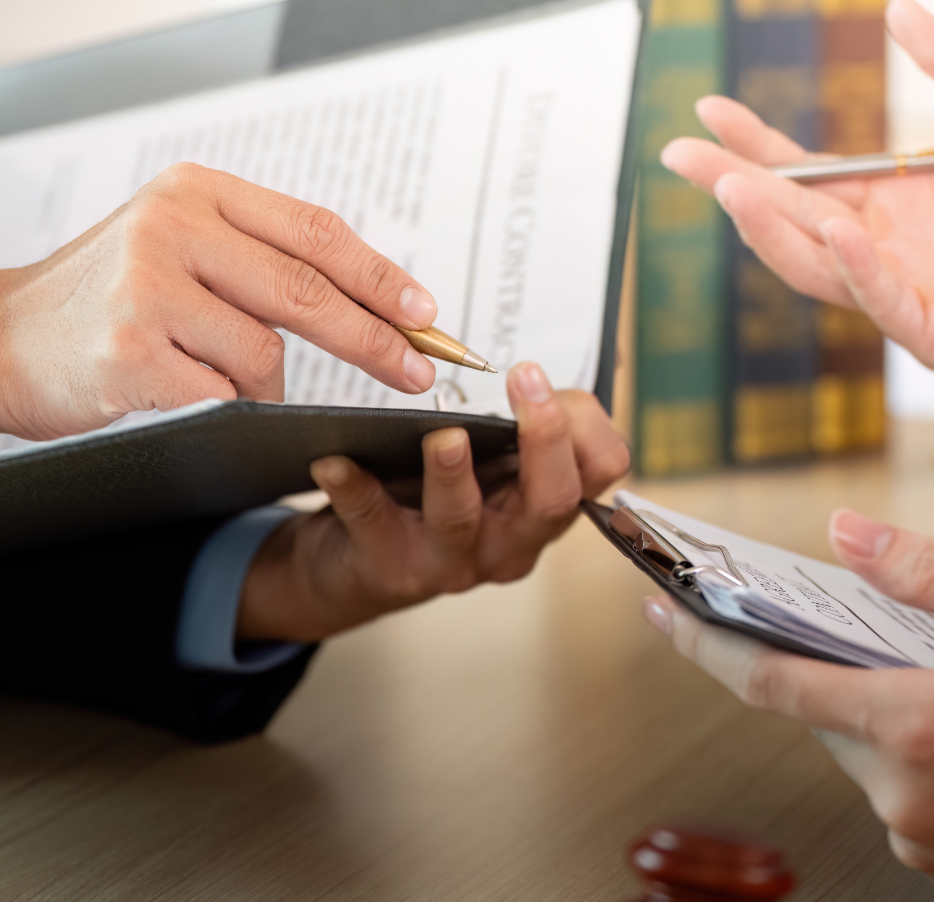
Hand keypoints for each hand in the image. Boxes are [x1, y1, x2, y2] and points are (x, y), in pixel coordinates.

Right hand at [0, 162, 441, 437]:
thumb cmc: (100, 300)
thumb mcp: (173, 243)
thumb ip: (254, 255)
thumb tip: (374, 299)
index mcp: (195, 189)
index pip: (314, 231)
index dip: (379, 275)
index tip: (426, 312)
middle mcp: (172, 225)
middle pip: (307, 289)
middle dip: (375, 338)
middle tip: (417, 372)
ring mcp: (147, 287)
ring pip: (264, 353)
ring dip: (262, 385)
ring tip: (211, 378)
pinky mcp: (130, 350)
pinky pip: (220, 395)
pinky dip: (221, 408)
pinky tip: (181, 396)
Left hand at [235, 362, 630, 642]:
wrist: (355, 560)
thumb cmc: (432, 493)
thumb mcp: (492, 460)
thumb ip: (522, 422)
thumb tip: (552, 368)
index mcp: (542, 506)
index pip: (599, 473)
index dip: (587, 427)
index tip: (547, 376)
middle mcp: (509, 542)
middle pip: (550, 501)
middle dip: (544, 439)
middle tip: (526, 379)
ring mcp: (450, 561)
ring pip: (462, 519)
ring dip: (453, 474)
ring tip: (444, 435)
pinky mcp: (390, 566)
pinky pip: (372, 522)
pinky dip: (353, 488)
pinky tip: (334, 460)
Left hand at [645, 511, 933, 900]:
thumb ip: (930, 573)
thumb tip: (848, 536)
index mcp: (914, 726)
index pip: (770, 682)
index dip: (705, 640)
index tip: (660, 608)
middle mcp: (904, 794)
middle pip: (820, 714)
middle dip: (821, 664)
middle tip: (849, 617)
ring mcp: (924, 839)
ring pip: (863, 752)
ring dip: (878, 706)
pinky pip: (902, 792)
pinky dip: (912, 749)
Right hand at [660, 0, 933, 455]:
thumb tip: (899, 5)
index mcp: (895, 205)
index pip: (806, 175)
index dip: (755, 145)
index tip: (709, 106)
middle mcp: (887, 252)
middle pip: (790, 220)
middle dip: (732, 187)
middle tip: (680, 152)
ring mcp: (908, 295)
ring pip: (817, 267)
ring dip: (773, 230)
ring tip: (733, 187)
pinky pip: (886, 303)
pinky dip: (857, 271)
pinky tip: (835, 229)